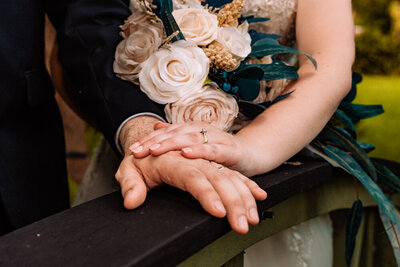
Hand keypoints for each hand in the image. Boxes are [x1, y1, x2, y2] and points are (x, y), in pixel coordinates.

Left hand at [115, 151, 266, 233]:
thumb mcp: (131, 169)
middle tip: (242, 224)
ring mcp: (208, 157)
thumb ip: (130, 184)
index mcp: (174, 158)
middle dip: (232, 200)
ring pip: (229, 177)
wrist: (156, 141)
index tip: (218, 212)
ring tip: (251, 218)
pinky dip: (247, 185)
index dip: (206, 193)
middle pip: (217, 177)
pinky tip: (259, 197)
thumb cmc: (145, 158)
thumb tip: (131, 203)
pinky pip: (233, 174)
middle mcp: (194, 155)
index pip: (192, 175)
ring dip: (243, 197)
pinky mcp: (216, 161)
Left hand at [129, 122, 255, 175]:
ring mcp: (216, 138)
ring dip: (171, 144)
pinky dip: (199, 151)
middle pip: (174, 134)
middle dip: (154, 142)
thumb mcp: (195, 144)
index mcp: (191, 130)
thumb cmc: (219, 153)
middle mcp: (202, 131)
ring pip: (190, 139)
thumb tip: (157, 126)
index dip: (148, 140)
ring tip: (154, 150)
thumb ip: (177, 135)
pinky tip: (186, 154)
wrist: (250, 155)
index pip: (166, 133)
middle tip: (136, 151)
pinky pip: (213, 150)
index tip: (131, 150)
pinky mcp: (229, 150)